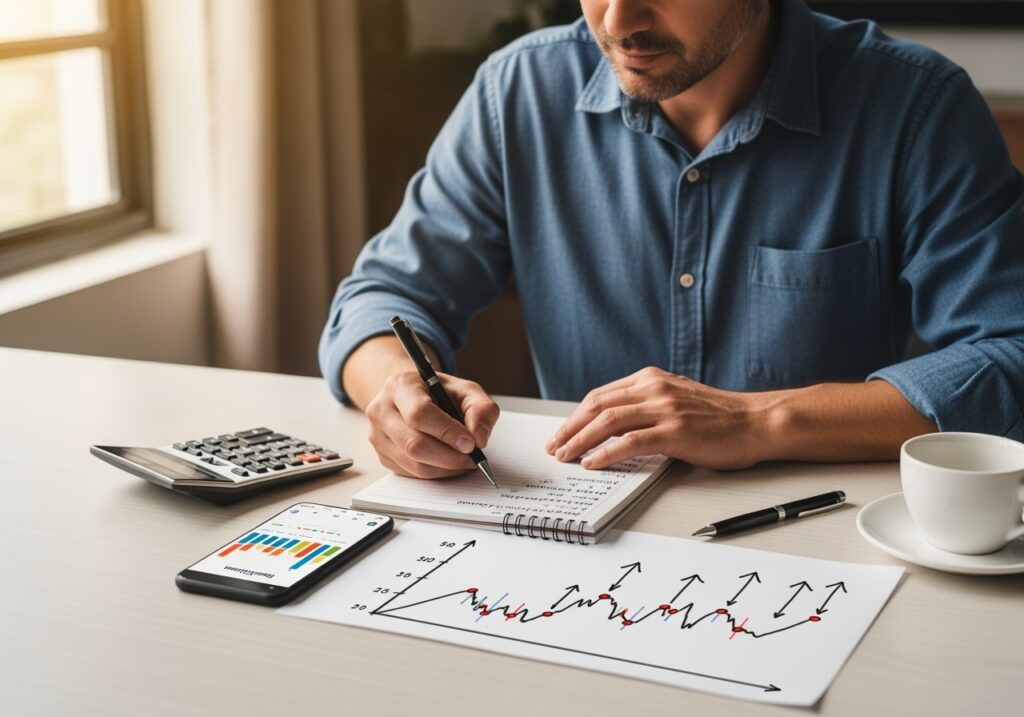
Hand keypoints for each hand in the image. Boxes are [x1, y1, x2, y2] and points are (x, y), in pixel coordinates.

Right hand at [366, 370, 499, 478]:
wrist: (414, 398)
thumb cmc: (439, 393)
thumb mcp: (466, 390)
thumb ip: (481, 409)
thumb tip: (479, 438)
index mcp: (400, 385)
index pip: (419, 413)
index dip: (447, 432)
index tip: (470, 443)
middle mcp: (382, 410)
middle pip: (414, 444)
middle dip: (450, 456)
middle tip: (472, 457)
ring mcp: (378, 435)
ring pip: (414, 464)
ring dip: (446, 468)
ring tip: (464, 460)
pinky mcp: (383, 456)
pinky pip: (412, 473)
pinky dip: (436, 473)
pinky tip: (449, 462)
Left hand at [545, 367, 774, 470]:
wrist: (757, 422)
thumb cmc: (720, 417)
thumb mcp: (677, 399)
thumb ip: (648, 404)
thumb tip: (614, 424)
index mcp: (651, 378)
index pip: (601, 395)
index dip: (576, 416)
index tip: (562, 433)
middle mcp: (655, 389)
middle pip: (597, 405)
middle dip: (570, 428)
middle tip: (554, 447)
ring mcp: (665, 409)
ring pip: (608, 422)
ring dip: (580, 441)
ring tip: (566, 456)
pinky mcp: (676, 432)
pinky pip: (630, 442)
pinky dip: (606, 453)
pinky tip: (593, 463)